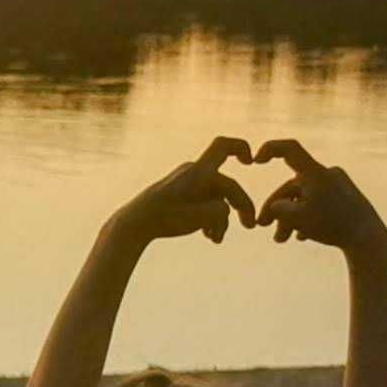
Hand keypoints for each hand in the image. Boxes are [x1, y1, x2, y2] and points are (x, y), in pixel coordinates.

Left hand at [116, 135, 257, 243]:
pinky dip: (209, 218)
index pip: (222, 147)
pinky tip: (209, 236)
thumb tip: (225, 210)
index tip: (252, 162)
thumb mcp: (198, 218)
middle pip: (226, 186)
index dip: (241, 148)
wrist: (135, 224)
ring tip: (215, 239)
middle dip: (240, 206)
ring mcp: (188, 185)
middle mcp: (194, 174)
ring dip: (221, 219)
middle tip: (250, 226)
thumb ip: (220, 211)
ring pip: (216, 199)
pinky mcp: (181, 197)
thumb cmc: (164, 218)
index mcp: (198, 172)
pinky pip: (204, 204)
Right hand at [252, 139, 386, 255]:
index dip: (270, 149)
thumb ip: (277, 209)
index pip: (289, 149)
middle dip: (277, 208)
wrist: (368, 238)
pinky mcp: (346, 197)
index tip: (255, 160)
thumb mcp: (296, 219)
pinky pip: (319, 202)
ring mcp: (338, 184)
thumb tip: (274, 206)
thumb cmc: (332, 227)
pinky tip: (301, 236)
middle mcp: (327, 173)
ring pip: (304, 197)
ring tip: (281, 239)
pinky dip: (307, 216)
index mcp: (316, 173)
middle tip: (262, 226)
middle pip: (293, 186)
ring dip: (290, 217)